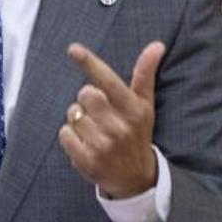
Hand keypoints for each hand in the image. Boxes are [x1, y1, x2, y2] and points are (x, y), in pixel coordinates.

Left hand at [58, 41, 164, 198]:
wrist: (135, 177)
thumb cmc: (136, 131)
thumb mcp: (145, 104)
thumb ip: (145, 74)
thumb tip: (157, 45)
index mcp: (134, 109)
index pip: (108, 80)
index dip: (90, 63)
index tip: (73, 49)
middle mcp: (120, 127)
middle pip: (85, 94)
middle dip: (87, 99)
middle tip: (99, 112)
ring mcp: (103, 145)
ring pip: (73, 113)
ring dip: (78, 118)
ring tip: (95, 130)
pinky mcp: (87, 161)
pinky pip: (64, 133)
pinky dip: (70, 136)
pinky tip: (85, 143)